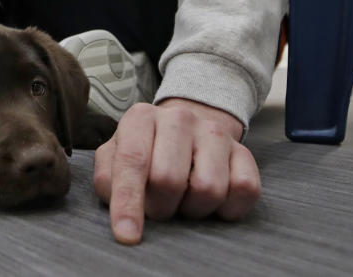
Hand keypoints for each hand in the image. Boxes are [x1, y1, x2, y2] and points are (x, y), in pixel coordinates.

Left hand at [93, 98, 259, 244]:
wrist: (185, 130)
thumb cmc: (144, 151)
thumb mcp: (115, 157)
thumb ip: (108, 177)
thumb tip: (117, 203)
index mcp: (141, 117)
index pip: (132, 161)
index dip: (128, 202)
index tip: (127, 235)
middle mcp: (179, 118)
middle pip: (169, 179)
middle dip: (161, 207)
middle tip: (159, 206)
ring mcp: (214, 132)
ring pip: (209, 189)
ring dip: (193, 209)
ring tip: (183, 200)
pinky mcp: (243, 152)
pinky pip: (244, 190)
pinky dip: (226, 209)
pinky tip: (212, 201)